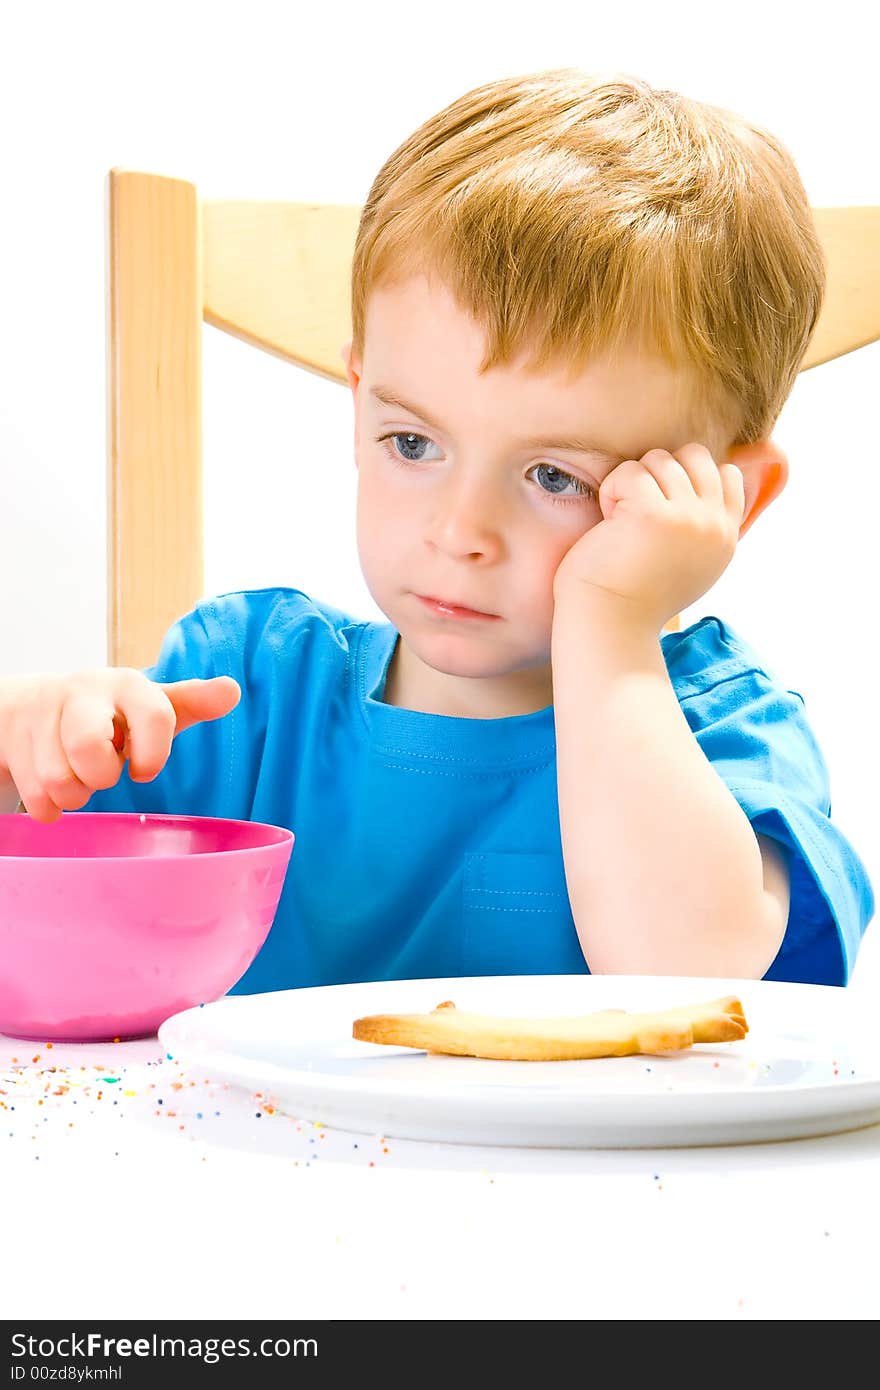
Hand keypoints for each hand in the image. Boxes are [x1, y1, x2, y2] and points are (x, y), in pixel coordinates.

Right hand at [0, 669, 240, 822]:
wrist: (36, 702)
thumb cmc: (112, 712)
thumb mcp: (153, 705)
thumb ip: (192, 702)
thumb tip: (232, 691)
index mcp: (127, 685)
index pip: (154, 715)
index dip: (153, 754)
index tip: (144, 769)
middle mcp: (81, 692)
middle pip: (88, 750)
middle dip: (99, 776)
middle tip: (104, 772)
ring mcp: (40, 714)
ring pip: (58, 780)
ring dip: (74, 794)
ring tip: (79, 777)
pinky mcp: (10, 740)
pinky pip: (34, 796)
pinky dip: (49, 805)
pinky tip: (55, 786)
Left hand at [553, 444, 744, 631]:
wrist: (609, 625)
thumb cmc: (635, 594)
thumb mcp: (689, 561)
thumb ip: (704, 525)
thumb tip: (719, 472)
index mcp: (726, 537)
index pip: (727, 473)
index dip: (687, 477)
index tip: (660, 512)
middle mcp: (714, 527)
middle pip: (695, 456)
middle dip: (659, 472)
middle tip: (637, 511)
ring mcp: (688, 519)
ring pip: (659, 459)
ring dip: (630, 484)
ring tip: (621, 523)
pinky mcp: (653, 515)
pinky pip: (630, 473)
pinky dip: (611, 491)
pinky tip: (609, 524)